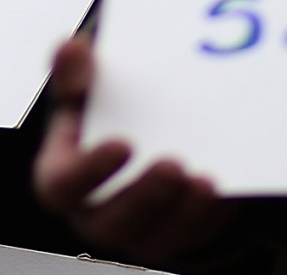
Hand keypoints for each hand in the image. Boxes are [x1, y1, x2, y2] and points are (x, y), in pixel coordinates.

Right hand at [32, 36, 233, 263]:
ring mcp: (138, 233)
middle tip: (175, 164)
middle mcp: (96, 215)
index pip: (63, 185)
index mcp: (63, 179)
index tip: (124, 143)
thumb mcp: (82, 92)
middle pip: (113, 222)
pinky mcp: (176, 236)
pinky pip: (193, 235)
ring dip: (182, 211)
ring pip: (157, 238)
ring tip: (205, 180)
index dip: (91, 170)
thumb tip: (72, 47)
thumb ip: (73, 71)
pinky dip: (209, 215)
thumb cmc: (104, 116)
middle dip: (146, 196)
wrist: (143, 136)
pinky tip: (224, 188)